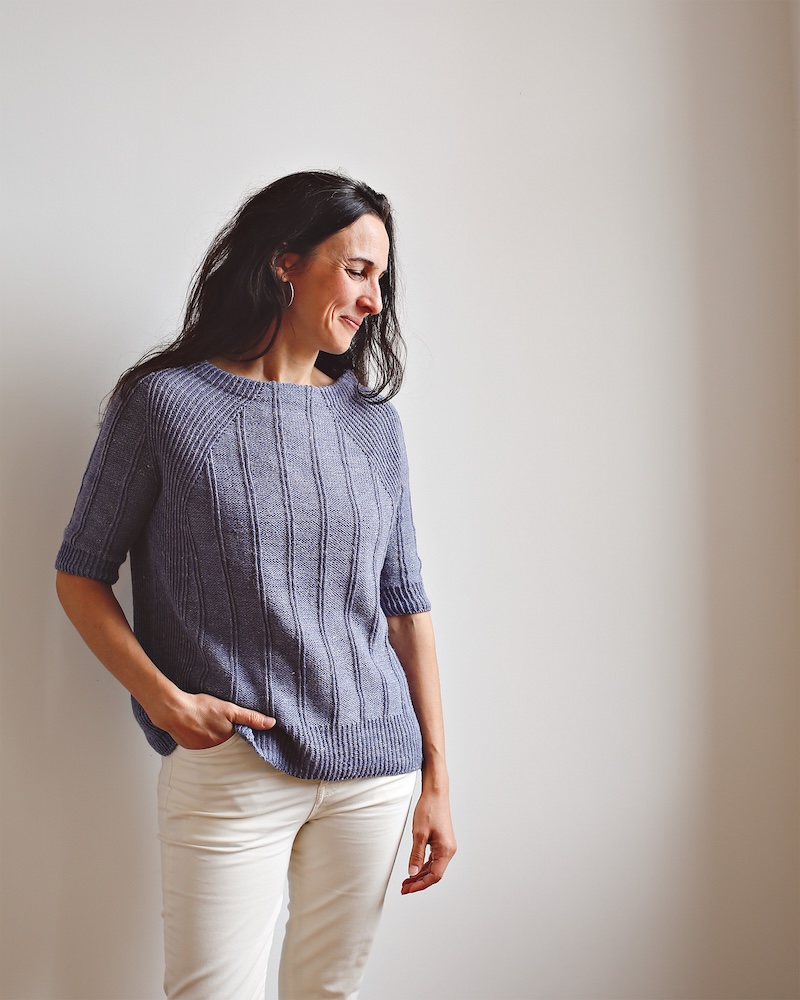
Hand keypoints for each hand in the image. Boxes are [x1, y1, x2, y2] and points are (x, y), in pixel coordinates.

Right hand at [151, 690, 275, 749]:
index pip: (241, 744)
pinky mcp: (189, 748)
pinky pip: (201, 747)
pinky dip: (203, 740)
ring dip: (215, 741)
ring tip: (213, 729)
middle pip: (227, 747)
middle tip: (227, 729)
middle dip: (230, 740)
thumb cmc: (201, 708)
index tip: (247, 735)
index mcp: (227, 740)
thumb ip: (251, 718)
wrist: (173, 710)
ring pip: (214, 747)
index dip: (244, 738)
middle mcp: (215, 749)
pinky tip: (202, 731)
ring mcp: (201, 750)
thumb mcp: (230, 709)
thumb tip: (272, 724)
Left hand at [401, 787, 456, 893]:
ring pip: (433, 867)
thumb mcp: (419, 834)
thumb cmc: (429, 809)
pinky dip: (423, 866)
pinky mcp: (442, 841)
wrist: (436, 793)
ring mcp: (446, 846)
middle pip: (434, 874)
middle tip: (404, 888)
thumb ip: (416, 855)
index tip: (408, 889)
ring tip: (406, 881)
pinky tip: (414, 869)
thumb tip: (412, 873)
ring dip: (420, 875)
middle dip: (419, 882)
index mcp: (446, 850)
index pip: (435, 876)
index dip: (420, 885)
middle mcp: (449, 850)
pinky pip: (433, 859)